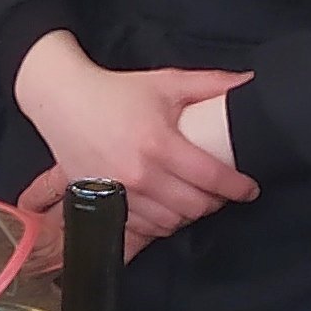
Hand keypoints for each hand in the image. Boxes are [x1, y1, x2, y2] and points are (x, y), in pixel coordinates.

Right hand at [11, 31, 254, 246]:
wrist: (62, 101)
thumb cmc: (115, 92)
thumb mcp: (166, 83)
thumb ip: (211, 84)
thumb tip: (249, 83)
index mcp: (159, 143)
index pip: (212, 177)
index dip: (238, 187)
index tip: (249, 188)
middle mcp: (140, 174)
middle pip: (194, 206)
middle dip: (215, 202)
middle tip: (221, 192)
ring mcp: (119, 193)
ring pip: (170, 222)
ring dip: (188, 215)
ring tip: (195, 200)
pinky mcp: (103, 203)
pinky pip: (143, 227)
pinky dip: (161, 223)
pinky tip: (168, 208)